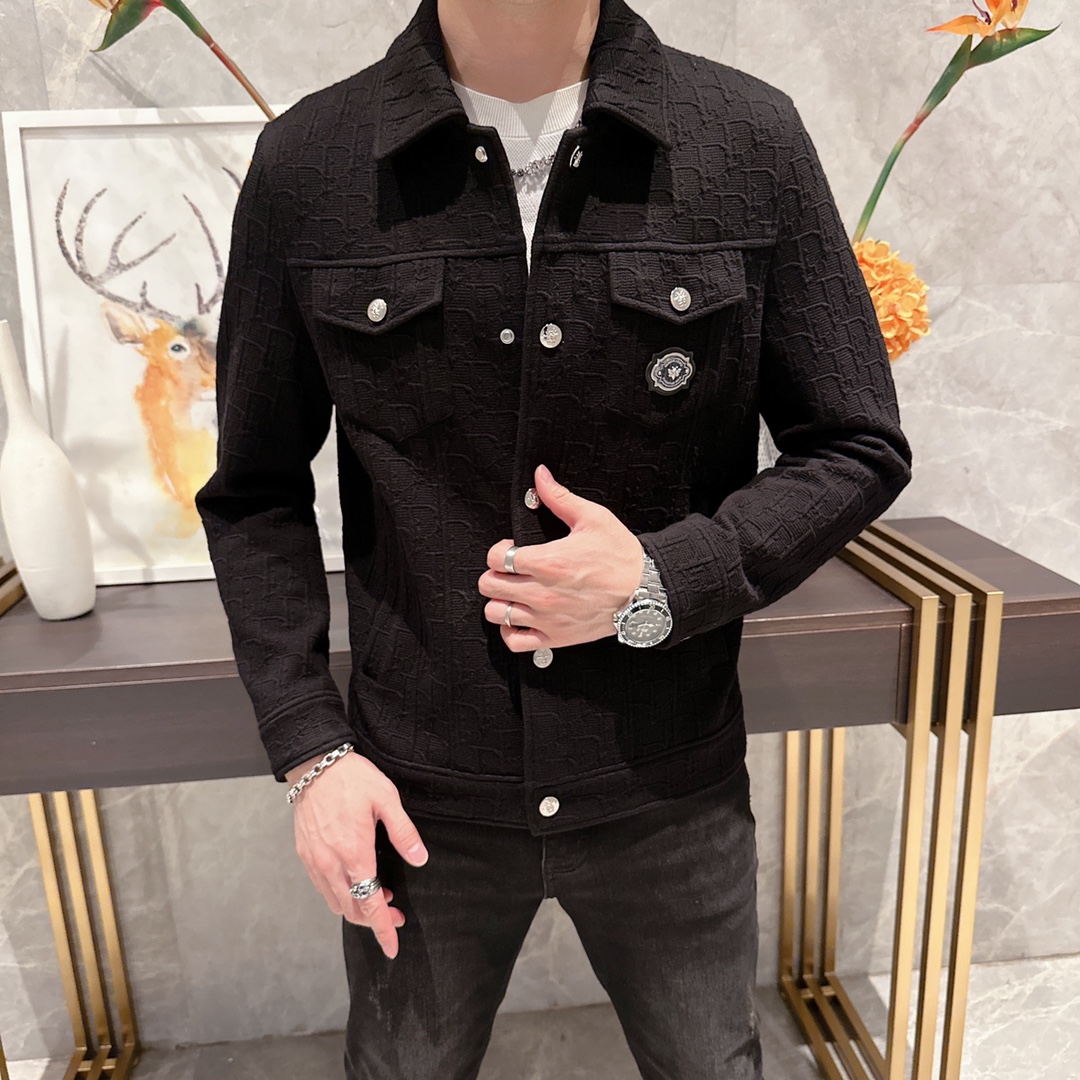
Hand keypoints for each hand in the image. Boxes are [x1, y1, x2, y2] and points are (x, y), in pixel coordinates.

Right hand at [285, 750, 428, 958]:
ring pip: (336, 904)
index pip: (370, 905)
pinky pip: (323, 888)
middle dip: (374, 920)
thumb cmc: (353, 780)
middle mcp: (331, 865)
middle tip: (395, 914)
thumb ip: (403, 833)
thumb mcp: (387, 800)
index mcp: (355, 854)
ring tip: (378, 895)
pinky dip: (340, 895)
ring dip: (357, 908)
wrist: (314, 766)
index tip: (393, 948)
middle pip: (353, 911)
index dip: (383, 930)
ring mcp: (315, 862)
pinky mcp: (305, 855)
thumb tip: (419, 860)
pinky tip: (355, 882)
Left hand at [478, 463, 643, 651]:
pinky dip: (509, 630)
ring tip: (513, 593)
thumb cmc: (622, 556)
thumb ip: (559, 497)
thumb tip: (540, 477)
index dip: (498, 551)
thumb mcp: (593, 518)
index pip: (496, 558)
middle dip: (495, 574)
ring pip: (496, 613)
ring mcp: (547, 618)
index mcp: (548, 561)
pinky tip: (518, 618)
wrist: (647, 591)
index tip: (510, 550)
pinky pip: (514, 642)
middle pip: (489, 585)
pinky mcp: (555, 637)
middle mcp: (542, 592)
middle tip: (510, 571)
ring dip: (499, 601)